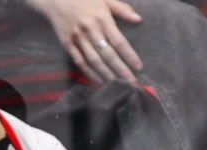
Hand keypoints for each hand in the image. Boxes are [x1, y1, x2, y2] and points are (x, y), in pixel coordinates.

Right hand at [25, 0, 144, 83]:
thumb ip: (122, 9)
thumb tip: (138, 19)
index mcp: (102, 18)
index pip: (119, 41)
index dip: (130, 56)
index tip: (138, 67)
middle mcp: (90, 30)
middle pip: (108, 54)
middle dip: (121, 70)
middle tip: (131, 82)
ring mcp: (78, 38)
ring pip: (94, 61)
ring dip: (107, 74)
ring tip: (117, 85)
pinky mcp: (68, 44)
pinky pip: (80, 62)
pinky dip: (90, 73)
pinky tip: (99, 81)